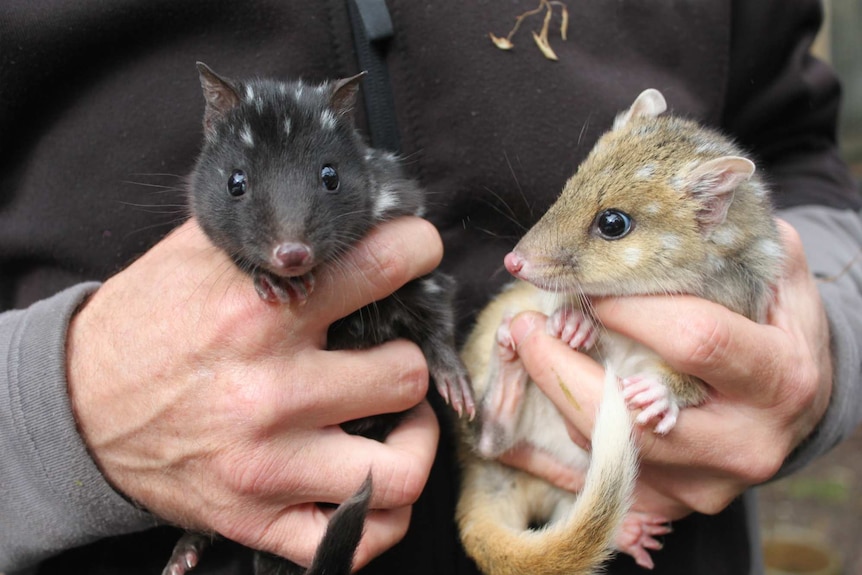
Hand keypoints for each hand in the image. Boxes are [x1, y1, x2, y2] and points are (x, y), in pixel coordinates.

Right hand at [66, 217, 440, 567]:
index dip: (415, 249)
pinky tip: (372, 475)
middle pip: (404, 374)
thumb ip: (271, 231)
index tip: (414, 253)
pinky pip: (355, 540)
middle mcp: (267, 392)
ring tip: (399, 419)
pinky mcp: (256, 518)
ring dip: (415, 439)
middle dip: (408, 355)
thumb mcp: (197, 256)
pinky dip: (384, 514)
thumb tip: (348, 204)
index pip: (382, 266)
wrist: (75, 410)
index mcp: (257, 312)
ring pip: (400, 468)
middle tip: (391, 350)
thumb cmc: (146, 324)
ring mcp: (266, 466)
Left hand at [500, 220, 830, 518]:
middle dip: (562, 364)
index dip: (630, 308)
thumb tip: (696, 201)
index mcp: (778, 378)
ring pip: (605, 443)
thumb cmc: (780, 339)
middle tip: (524, 326)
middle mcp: (743, 441)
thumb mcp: (783, 288)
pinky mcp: (671, 502)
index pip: (692, 338)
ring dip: (558, 394)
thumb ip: (748, 247)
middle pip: (632, 411)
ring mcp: (705, 481)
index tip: (588, 288)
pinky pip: (597, 475)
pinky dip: (562, 437)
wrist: (793, 413)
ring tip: (535, 351)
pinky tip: (544, 401)